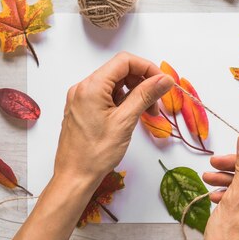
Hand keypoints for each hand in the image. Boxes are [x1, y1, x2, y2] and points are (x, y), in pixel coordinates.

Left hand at [54, 51, 173, 183]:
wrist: (74, 177)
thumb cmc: (95, 154)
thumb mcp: (125, 121)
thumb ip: (145, 95)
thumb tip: (164, 79)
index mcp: (90, 87)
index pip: (124, 61)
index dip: (147, 68)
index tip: (163, 83)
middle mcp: (82, 88)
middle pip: (119, 71)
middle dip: (142, 82)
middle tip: (157, 103)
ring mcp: (81, 99)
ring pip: (114, 85)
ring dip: (134, 93)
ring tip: (147, 113)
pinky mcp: (82, 109)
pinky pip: (106, 96)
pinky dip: (122, 102)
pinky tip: (131, 116)